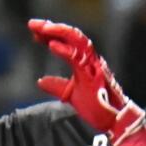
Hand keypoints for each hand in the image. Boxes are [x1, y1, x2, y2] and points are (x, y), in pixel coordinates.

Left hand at [29, 19, 142, 143]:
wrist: (113, 121)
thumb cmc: (96, 107)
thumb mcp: (71, 94)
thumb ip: (57, 86)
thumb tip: (40, 81)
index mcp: (84, 61)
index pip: (66, 41)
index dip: (50, 35)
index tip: (34, 32)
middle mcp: (89, 59)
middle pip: (70, 36)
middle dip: (51, 28)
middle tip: (33, 24)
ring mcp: (93, 65)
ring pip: (77, 41)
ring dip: (59, 32)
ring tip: (43, 29)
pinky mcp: (94, 75)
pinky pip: (79, 58)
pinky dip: (65, 50)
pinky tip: (52, 45)